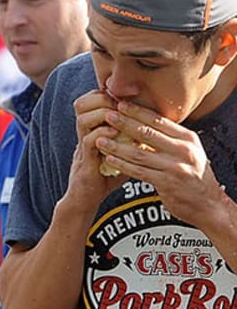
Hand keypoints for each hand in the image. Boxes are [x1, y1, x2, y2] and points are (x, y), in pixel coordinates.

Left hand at [100, 99, 223, 225]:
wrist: (208, 204)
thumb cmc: (193, 176)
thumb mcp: (187, 152)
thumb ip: (169, 138)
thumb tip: (142, 122)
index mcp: (188, 139)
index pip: (159, 120)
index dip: (138, 112)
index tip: (120, 104)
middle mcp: (184, 151)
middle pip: (148, 133)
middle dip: (124, 123)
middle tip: (106, 115)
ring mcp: (176, 167)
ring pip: (139, 153)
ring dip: (117, 146)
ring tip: (100, 139)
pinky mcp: (167, 183)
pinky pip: (138, 171)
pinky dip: (122, 164)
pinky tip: (109, 159)